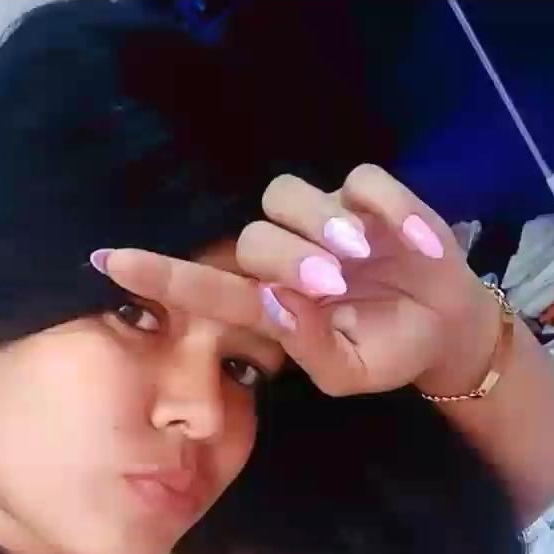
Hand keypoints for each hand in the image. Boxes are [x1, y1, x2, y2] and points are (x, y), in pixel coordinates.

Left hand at [96, 165, 499, 397]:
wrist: (444, 332)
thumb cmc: (385, 353)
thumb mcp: (349, 373)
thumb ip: (308, 348)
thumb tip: (278, 303)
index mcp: (271, 306)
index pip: (205, 287)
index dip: (159, 275)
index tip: (109, 262)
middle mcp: (286, 257)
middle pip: (253, 238)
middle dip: (289, 260)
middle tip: (333, 285)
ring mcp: (324, 221)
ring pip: (288, 197)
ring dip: (320, 225)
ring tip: (361, 258)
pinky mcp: (368, 194)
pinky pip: (358, 179)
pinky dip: (384, 208)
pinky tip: (410, 244)